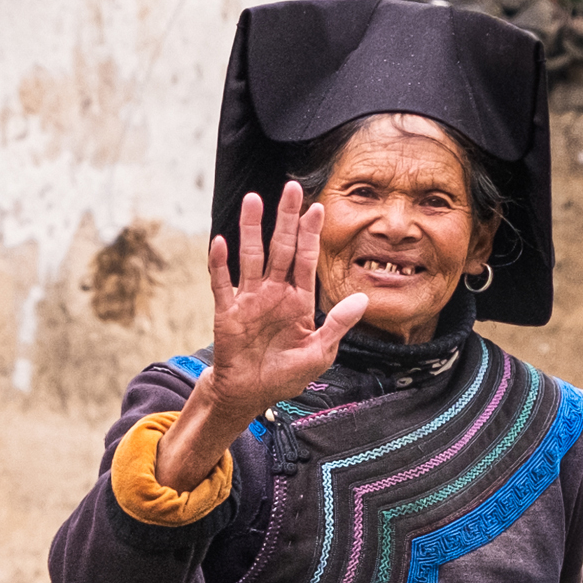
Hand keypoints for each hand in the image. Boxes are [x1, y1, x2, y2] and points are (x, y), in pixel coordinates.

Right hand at [150, 184, 367, 490]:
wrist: (250, 395)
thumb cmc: (285, 375)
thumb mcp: (320, 353)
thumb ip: (338, 324)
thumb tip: (362, 298)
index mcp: (297, 301)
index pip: (305, 259)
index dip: (310, 234)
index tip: (318, 207)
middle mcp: (273, 293)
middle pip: (280, 247)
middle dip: (285, 218)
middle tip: (291, 188)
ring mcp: (249, 299)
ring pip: (251, 256)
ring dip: (251, 229)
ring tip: (253, 200)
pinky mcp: (227, 312)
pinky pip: (222, 283)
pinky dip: (220, 263)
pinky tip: (220, 242)